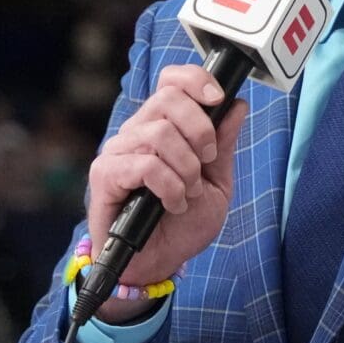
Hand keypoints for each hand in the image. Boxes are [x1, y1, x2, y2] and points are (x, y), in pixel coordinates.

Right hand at [83, 64, 248, 295]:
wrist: (158, 262)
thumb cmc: (182, 223)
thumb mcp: (217, 183)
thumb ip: (224, 145)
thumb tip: (237, 105)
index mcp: (164, 126)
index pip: (172, 80)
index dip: (196, 80)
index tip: (218, 99)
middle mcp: (138, 131)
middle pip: (169, 98)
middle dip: (201, 131)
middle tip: (206, 163)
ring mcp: (118, 150)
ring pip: (160, 132)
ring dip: (186, 168)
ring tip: (188, 193)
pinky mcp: (105, 174)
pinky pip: (145, 164)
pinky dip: (170, 186)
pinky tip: (173, 203)